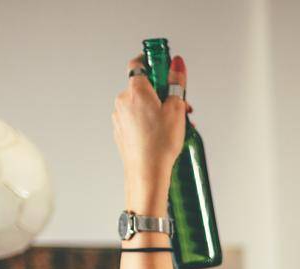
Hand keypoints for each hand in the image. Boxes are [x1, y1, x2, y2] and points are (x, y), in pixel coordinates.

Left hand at [113, 53, 188, 212]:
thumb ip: (177, 83)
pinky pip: (135, 120)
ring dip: (157, 110)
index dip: (153, 64)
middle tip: (180, 108)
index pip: (139, 63)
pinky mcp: (121, 131)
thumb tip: (178, 63)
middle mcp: (123, 100)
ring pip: (140, 105)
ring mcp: (119, 116)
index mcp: (136, 90)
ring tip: (174, 127)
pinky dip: (148, 123)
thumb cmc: (161, 143)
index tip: (165, 70)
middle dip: (163, 94)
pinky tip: (161, 136)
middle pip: (144, 87)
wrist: (146, 173)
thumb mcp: (176, 109)